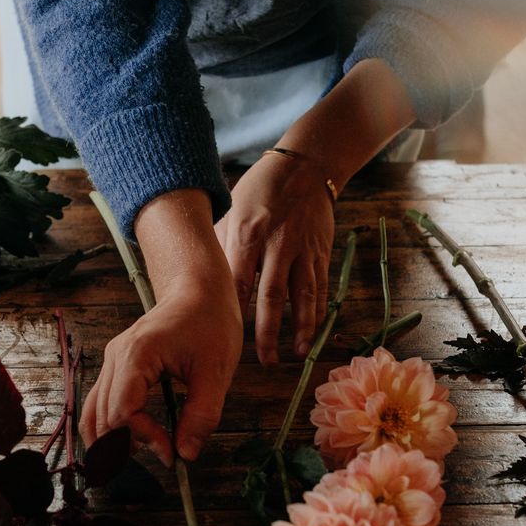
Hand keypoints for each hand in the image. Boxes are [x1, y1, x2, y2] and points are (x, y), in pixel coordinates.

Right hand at [81, 191, 241, 464]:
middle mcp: (116, 357)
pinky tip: (124, 443)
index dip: (146, 438)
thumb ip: (201, 415)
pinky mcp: (117, 364)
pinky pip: (100, 400)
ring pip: (94, 410)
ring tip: (135, 459)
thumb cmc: (210, 322)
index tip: (172, 453)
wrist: (199, 289)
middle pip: (104, 416)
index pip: (125, 412)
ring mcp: (112, 359)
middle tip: (159, 458)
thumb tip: (186, 454)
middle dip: (127, 444)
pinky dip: (107, 425)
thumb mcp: (216, 371)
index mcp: (137, 354)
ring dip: (110, 439)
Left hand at [217, 151, 335, 364]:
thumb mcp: (233, 209)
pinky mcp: (321, 251)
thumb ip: (222, 243)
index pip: (239, 280)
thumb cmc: (260, 188)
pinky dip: (317, 312)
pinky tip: (313, 332)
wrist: (305, 165)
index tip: (228, 338)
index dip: (235, 311)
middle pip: (272, 294)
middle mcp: (277, 243)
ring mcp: (303, 248)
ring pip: (303, 294)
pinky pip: (320, 286)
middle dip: (268, 331)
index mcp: (248, 233)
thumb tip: (205, 277)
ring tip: (297, 354)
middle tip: (265, 360)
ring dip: (301, 327)